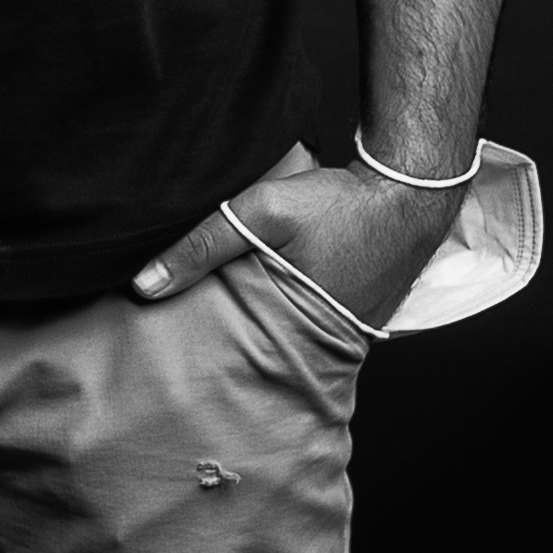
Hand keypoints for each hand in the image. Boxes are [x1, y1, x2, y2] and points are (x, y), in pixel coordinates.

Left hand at [130, 143, 461, 333]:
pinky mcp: (349, 321)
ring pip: (278, 341)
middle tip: (180, 353)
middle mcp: (319, 343)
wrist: (409, 194)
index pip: (233, 358)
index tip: (166, 358)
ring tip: (215, 331)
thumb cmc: (340, 203)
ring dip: (253, 334)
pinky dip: (282, 319)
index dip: (201, 356)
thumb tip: (143, 286)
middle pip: (254, 356)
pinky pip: (303, 327)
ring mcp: (339, 335)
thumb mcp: (264, 211)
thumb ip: (205, 243)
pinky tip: (262, 307)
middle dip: (222, 352)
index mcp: (295, 329)